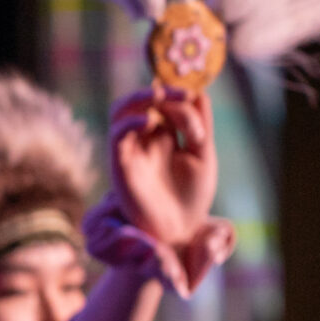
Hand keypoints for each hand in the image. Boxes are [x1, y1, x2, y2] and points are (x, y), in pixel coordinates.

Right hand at [110, 87, 218, 240]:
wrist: (181, 230)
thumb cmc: (192, 196)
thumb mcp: (203, 156)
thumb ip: (200, 126)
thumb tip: (199, 92)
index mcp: (166, 135)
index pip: (167, 101)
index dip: (180, 94)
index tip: (196, 98)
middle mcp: (146, 139)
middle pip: (141, 100)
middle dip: (160, 90)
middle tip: (180, 93)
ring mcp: (132, 150)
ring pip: (122, 111)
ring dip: (140, 98)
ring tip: (161, 97)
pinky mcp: (121, 165)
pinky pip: (117, 136)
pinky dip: (129, 123)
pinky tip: (147, 122)